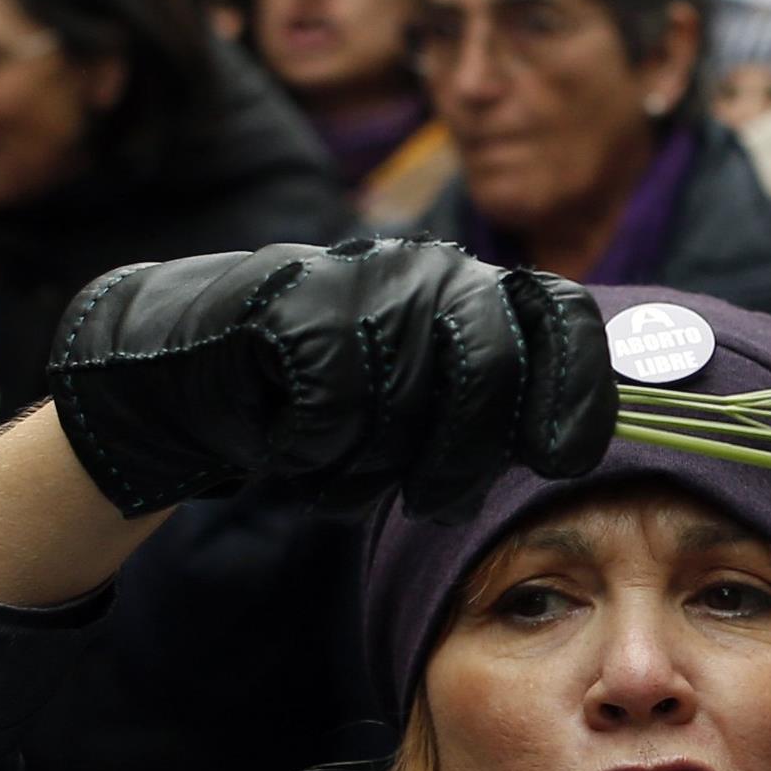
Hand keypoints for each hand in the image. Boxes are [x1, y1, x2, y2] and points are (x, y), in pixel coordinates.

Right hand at [47, 238, 610, 519]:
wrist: (194, 373)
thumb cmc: (329, 404)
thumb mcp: (424, 413)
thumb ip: (495, 420)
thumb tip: (574, 450)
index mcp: (478, 291)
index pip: (562, 316)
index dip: (576, 390)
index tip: (560, 458)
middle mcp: (431, 270)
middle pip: (489, 369)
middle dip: (462, 456)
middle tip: (433, 499)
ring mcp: (363, 279)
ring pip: (405, 398)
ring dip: (371, 464)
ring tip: (341, 463)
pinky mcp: (294, 302)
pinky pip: (335, 403)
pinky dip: (314, 447)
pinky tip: (291, 442)